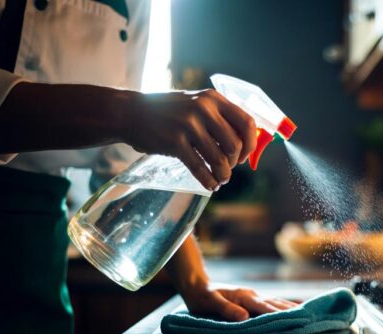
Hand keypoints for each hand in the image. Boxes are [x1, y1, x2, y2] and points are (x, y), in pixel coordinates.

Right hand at [123, 90, 256, 190]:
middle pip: (234, 145)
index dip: (251, 144)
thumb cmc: (169, 111)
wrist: (131, 112)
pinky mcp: (174, 142)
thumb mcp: (196, 104)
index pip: (247, 123)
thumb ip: (219, 118)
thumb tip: (246, 143)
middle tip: (228, 168)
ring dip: (223, 175)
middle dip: (234, 162)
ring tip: (220, 179)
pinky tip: (210, 185)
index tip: (244, 155)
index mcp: (213, 99)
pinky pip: (199, 168)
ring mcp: (188, 125)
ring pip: (219, 159)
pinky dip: (208, 181)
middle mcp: (203, 109)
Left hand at [179, 282, 298, 321]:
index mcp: (244, 297)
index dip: (279, 314)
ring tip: (303, 314)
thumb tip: (244, 317)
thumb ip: (226, 310)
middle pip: (275, 304)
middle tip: (307, 318)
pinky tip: (289, 309)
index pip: (265, 307)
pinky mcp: (251, 299)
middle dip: (290, 311)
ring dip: (289, 308)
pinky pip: (270, 302)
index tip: (294, 320)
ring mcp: (252, 296)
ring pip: (275, 302)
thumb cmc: (202, 296)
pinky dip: (282, 306)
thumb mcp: (210, 303)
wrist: (197, 285)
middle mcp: (252, 295)